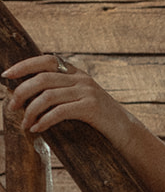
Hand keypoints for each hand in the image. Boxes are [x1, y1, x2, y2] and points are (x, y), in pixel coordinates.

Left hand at [1, 55, 130, 147]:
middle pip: (42, 79)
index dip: (24, 66)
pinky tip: (37, 129)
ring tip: (25, 123)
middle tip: (11, 107)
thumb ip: (61, 92)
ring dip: (31, 111)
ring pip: (48, 96)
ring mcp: (87, 92)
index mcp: (77, 73)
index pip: (46, 60)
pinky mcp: (91, 107)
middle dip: (21, 92)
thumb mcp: (80, 99)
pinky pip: (60, 112)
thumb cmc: (98, 119)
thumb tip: (28, 95)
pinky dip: (45, 121)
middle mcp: (82, 78)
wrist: (126, 132)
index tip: (6, 75)